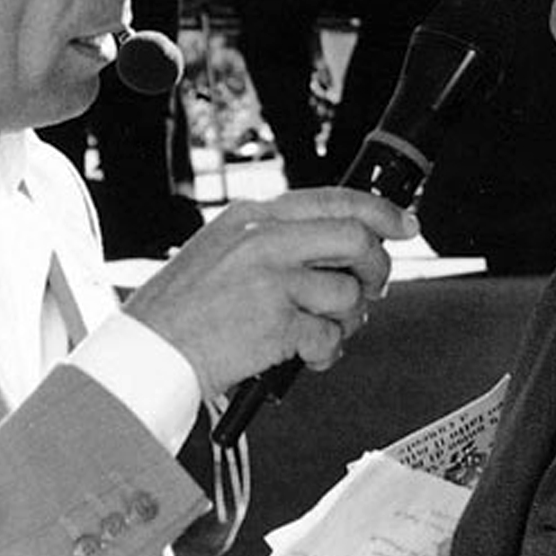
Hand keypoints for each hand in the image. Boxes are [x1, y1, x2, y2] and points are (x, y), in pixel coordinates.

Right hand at [121, 189, 415, 396]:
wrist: (149, 350)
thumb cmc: (184, 308)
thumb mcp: (225, 248)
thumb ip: (278, 240)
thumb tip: (343, 245)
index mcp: (255, 216)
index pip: (336, 199)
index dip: (382, 212)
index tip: (406, 225)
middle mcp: (265, 241)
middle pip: (356, 240)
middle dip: (376, 269)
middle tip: (370, 290)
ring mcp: (271, 282)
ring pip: (349, 293)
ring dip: (347, 320)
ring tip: (320, 330)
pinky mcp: (276, 324)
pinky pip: (330, 337)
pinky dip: (326, 352)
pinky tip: (306, 355)